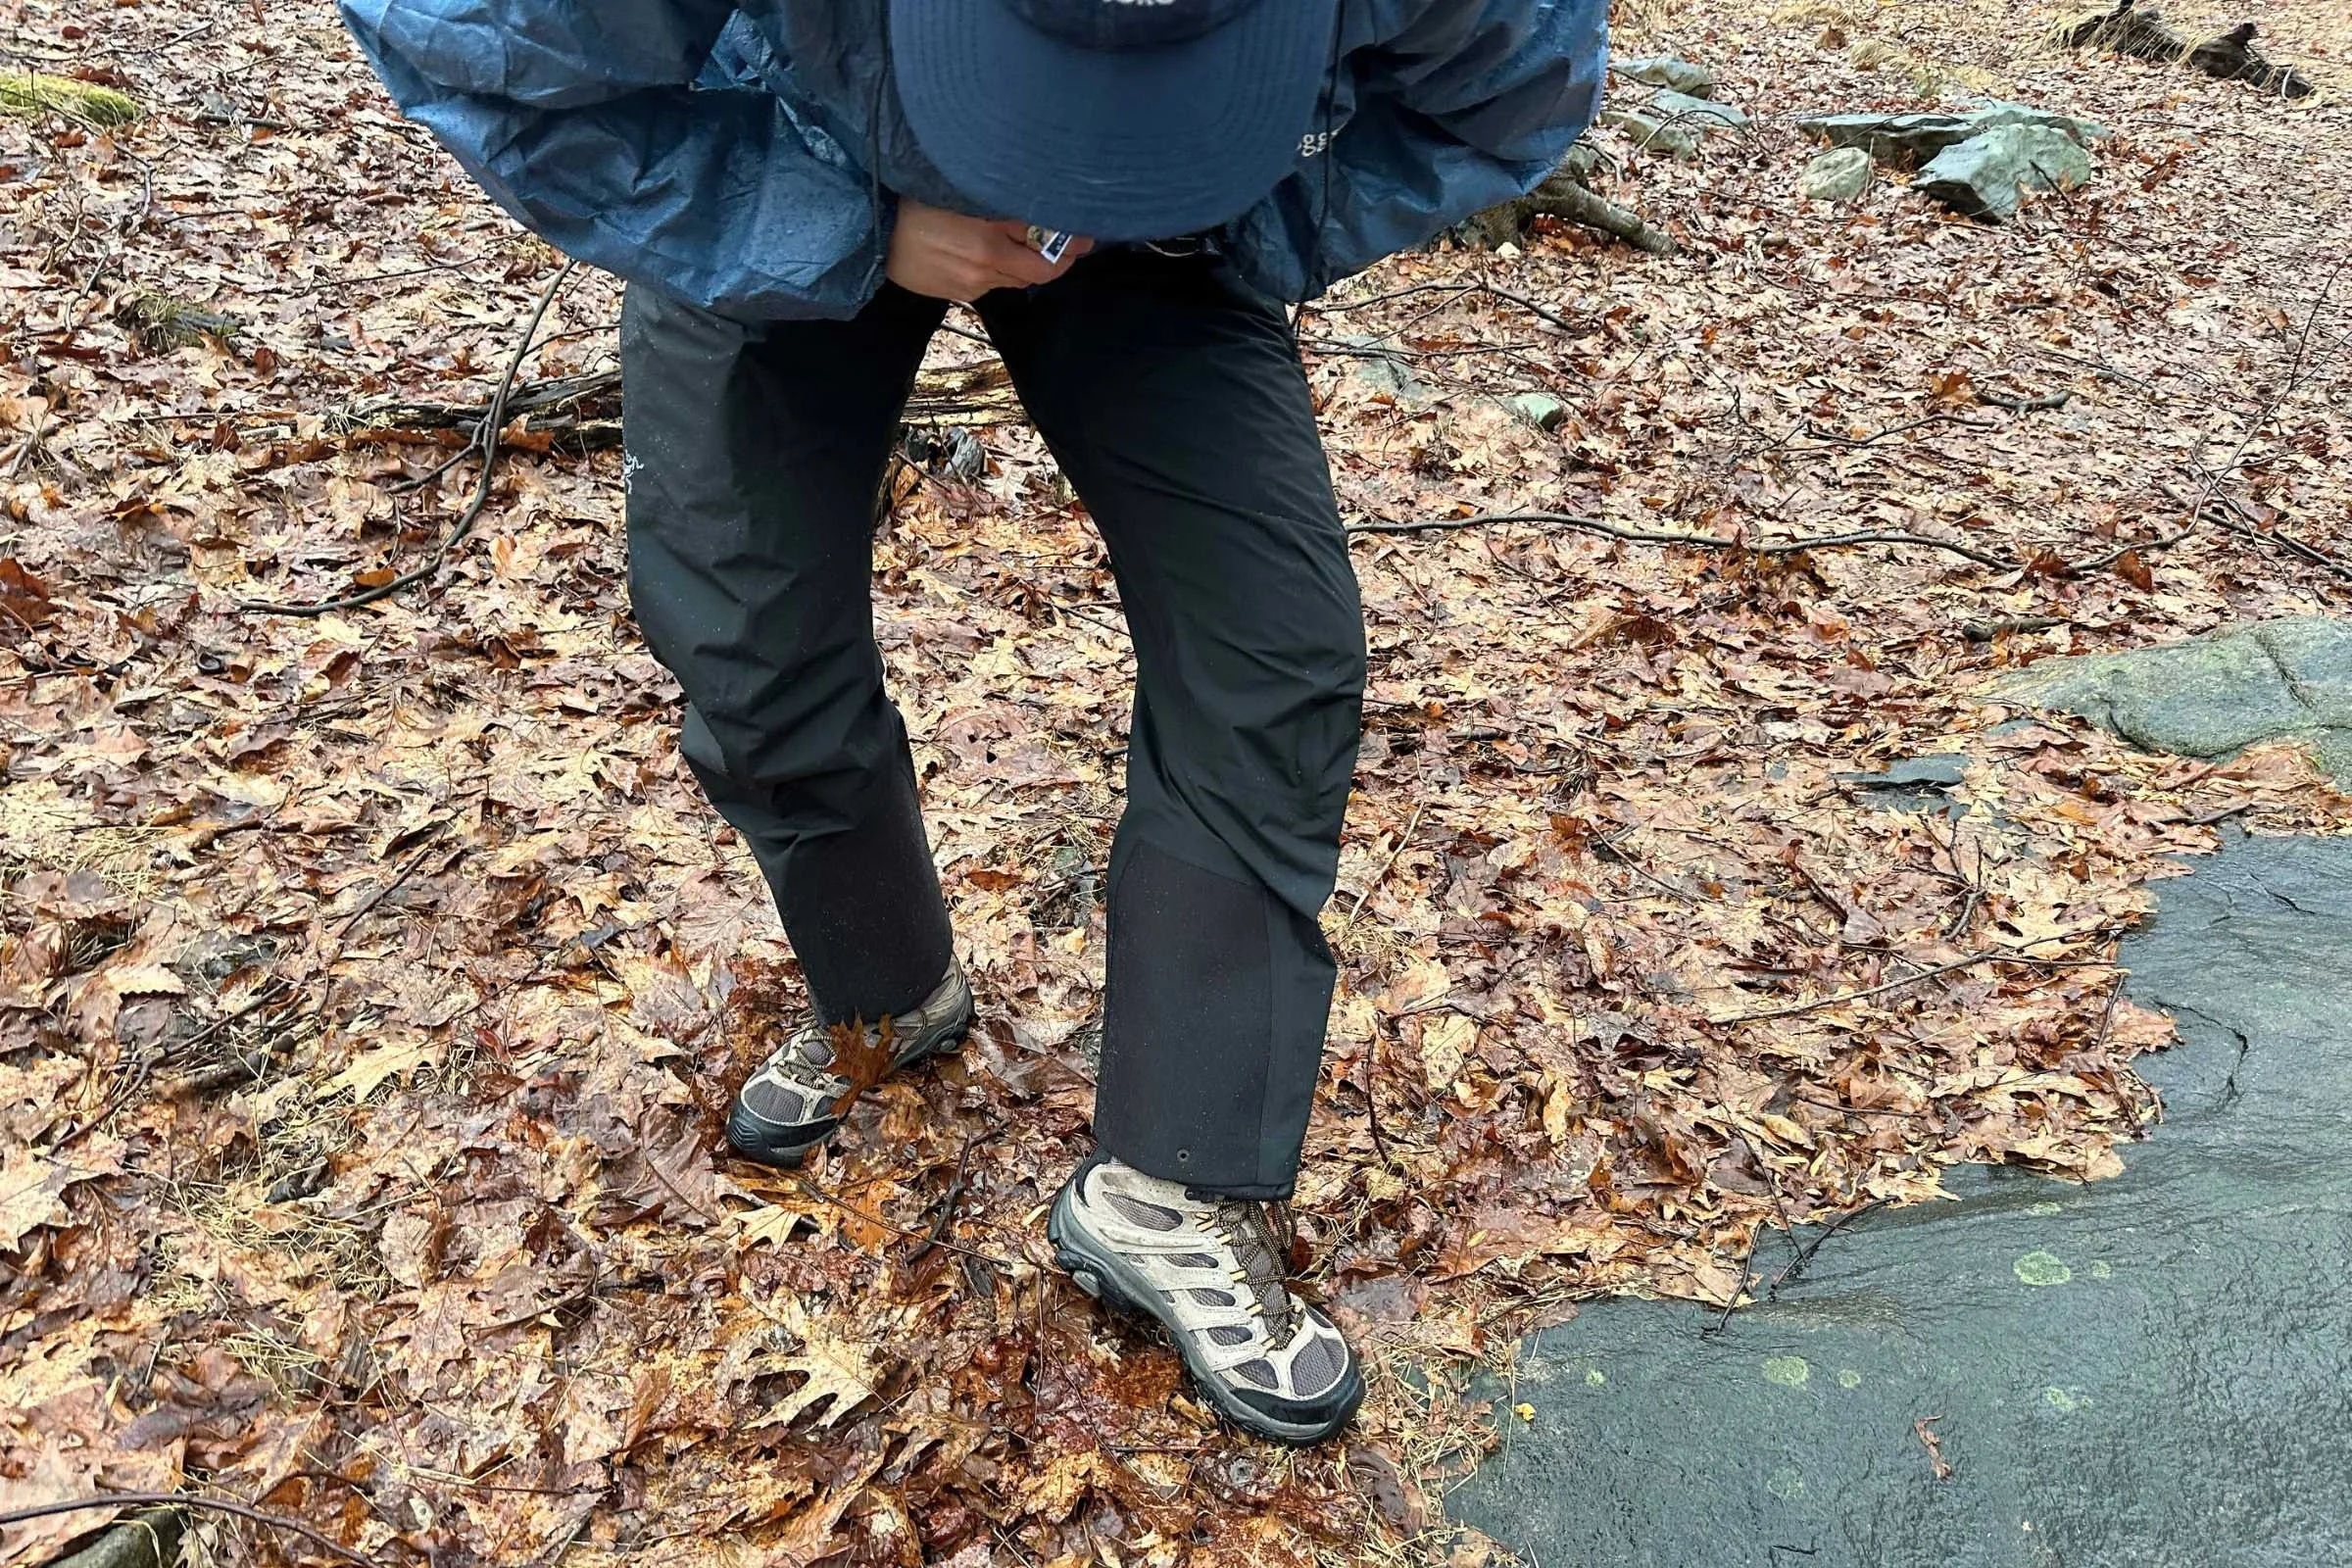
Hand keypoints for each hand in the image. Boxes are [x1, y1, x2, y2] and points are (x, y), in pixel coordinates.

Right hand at [886, 199, 1091, 301]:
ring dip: (1022, 262)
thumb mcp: (961, 191)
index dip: (1070, 243)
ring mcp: (974, 283)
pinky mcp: (961, 295)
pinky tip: (978, 250)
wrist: (873, 234)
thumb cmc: (914, 202)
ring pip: (1015, 277)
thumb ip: (1001, 204)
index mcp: (990, 237)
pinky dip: (995, 269)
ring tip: (1015, 239)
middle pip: (1039, 270)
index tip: (1086, 236)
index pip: (1047, 248)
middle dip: (1055, 257)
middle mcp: (986, 265)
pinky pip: (991, 283)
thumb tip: (1039, 209)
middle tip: (1069, 243)